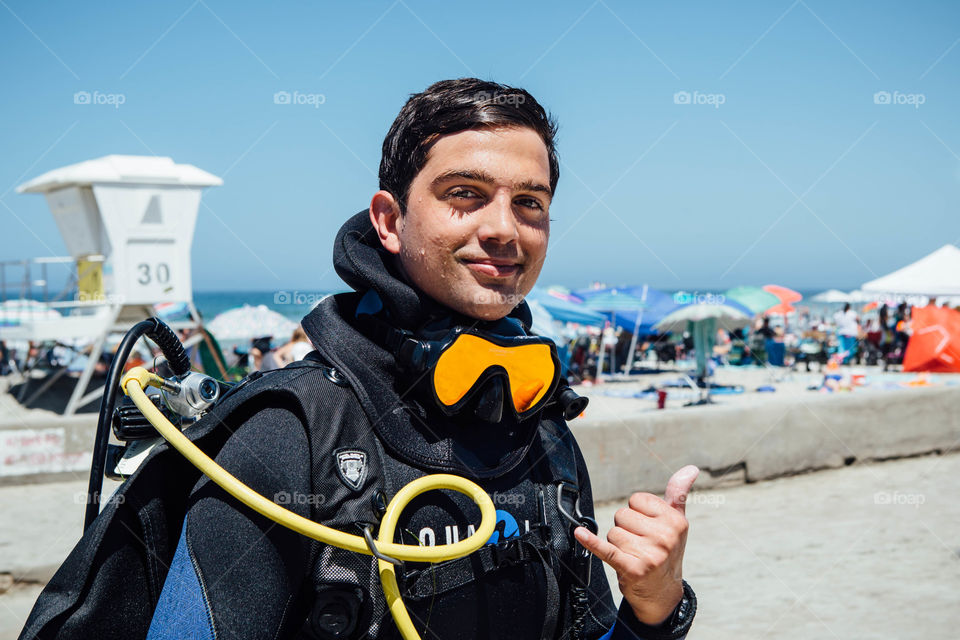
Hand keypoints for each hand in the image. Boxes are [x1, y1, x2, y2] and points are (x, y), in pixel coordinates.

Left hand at [574, 465, 698, 625]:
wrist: (662, 593)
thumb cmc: (667, 552)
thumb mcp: (676, 523)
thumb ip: (679, 494)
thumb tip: (691, 468)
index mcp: (675, 521)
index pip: (636, 499)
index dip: (638, 513)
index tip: (648, 528)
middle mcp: (665, 537)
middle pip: (622, 515)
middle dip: (626, 528)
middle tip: (640, 545)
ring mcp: (649, 554)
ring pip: (613, 532)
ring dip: (618, 543)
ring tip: (634, 555)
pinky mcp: (632, 568)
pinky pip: (605, 549)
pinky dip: (591, 542)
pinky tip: (580, 534)